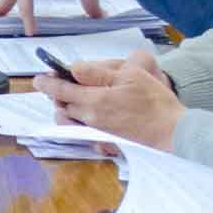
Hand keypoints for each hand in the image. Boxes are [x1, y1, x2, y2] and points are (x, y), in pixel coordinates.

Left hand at [38, 49, 182, 149]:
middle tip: (63, 84)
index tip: (39, 78)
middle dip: (59, 95)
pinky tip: (93, 114)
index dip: (47, 83)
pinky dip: (81, 122)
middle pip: (64, 106)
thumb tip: (73, 69)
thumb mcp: (129, 76)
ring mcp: (97, 133)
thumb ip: (97, 73)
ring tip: (77, 99)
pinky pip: (84, 131)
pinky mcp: (105, 143)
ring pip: (72, 119)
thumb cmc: (155, 102)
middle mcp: (91, 120)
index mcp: (94, 101)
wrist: (173, 133)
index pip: (61, 90)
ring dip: (69, 109)